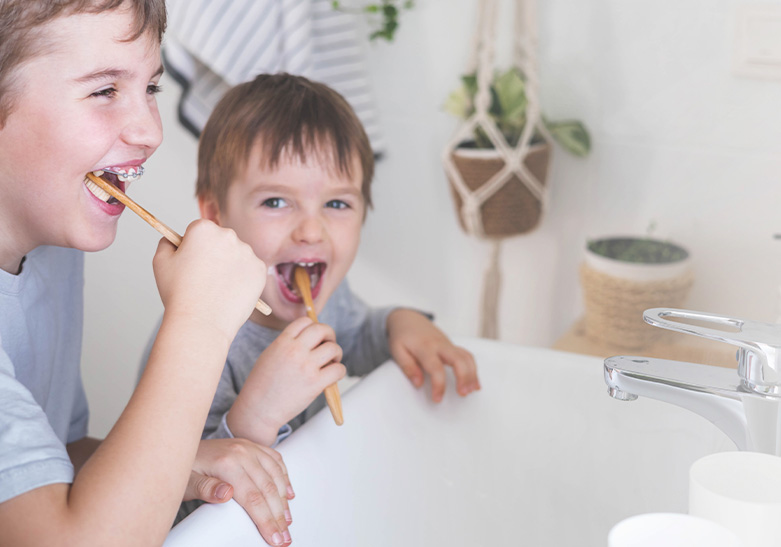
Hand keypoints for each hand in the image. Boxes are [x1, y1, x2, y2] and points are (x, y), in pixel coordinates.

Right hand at [153, 219, 265, 340]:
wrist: (201, 322)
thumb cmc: (179, 294)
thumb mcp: (161, 263)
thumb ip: (166, 243)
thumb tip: (172, 239)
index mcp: (203, 229)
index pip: (199, 230)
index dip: (193, 247)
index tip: (191, 263)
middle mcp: (228, 235)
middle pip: (220, 240)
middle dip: (213, 254)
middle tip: (204, 278)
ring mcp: (247, 252)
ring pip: (237, 255)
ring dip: (229, 266)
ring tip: (216, 288)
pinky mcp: (260, 269)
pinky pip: (250, 270)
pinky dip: (243, 279)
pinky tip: (230, 292)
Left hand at [185, 438, 294, 545]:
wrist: (180, 444)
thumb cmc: (183, 467)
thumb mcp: (186, 482)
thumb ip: (205, 488)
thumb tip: (227, 494)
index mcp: (227, 462)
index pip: (253, 497)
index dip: (266, 520)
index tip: (273, 538)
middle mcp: (242, 452)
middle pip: (268, 488)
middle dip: (278, 516)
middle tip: (284, 538)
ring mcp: (250, 447)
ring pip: (276, 475)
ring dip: (284, 500)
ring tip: (287, 521)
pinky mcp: (253, 446)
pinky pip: (276, 460)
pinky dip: (285, 478)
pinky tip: (288, 493)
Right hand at [228, 317, 346, 445]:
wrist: (259, 409)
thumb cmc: (262, 385)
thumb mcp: (270, 355)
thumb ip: (288, 344)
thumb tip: (310, 339)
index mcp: (282, 342)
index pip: (305, 321)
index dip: (314, 326)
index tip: (316, 336)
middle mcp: (295, 350)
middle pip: (322, 329)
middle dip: (329, 335)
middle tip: (329, 344)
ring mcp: (306, 366)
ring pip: (333, 348)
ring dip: (336, 354)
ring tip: (332, 362)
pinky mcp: (315, 383)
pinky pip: (338, 369)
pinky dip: (339, 371)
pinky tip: (332, 375)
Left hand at [387, 309, 479, 401]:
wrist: (408, 319)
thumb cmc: (403, 336)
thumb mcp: (397, 350)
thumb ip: (407, 367)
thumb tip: (418, 383)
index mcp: (425, 347)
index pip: (436, 367)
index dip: (439, 385)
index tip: (437, 398)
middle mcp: (440, 345)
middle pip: (459, 359)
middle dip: (464, 377)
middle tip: (463, 393)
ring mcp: (448, 345)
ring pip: (466, 357)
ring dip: (472, 374)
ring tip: (471, 390)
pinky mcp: (452, 346)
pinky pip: (467, 356)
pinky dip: (473, 369)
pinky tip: (474, 382)